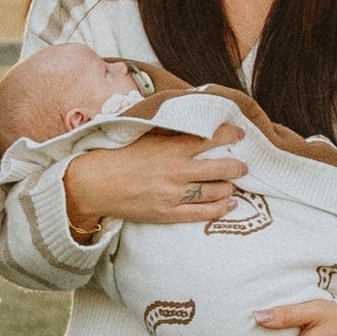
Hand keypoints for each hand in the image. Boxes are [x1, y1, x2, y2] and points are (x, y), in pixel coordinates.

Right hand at [61, 126, 243, 235]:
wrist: (93, 183)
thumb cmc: (117, 156)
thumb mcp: (146, 135)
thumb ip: (170, 132)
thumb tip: (193, 122)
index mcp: (171, 147)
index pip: (212, 137)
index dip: (231, 134)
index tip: (240, 133)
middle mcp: (177, 170)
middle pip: (222, 168)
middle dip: (238, 166)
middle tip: (243, 165)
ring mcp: (174, 194)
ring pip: (216, 191)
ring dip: (230, 187)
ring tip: (232, 184)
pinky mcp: (168, 213)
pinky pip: (202, 213)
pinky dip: (220, 208)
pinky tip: (229, 204)